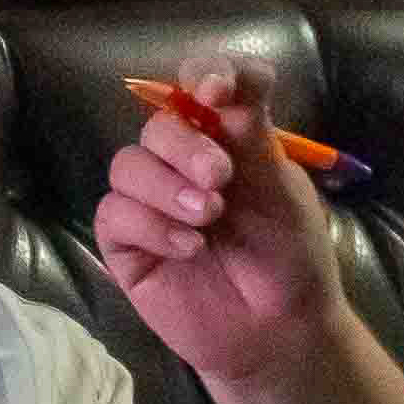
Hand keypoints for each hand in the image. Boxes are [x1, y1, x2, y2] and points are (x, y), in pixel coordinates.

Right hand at [93, 59, 346, 395]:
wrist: (278, 330)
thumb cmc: (289, 257)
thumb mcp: (281, 189)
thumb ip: (251, 135)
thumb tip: (227, 81)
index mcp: (225, 139)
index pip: (201, 85)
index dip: (203, 73)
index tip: (216, 89)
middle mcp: (183, 164)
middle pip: (158, 126)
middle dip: (185, 144)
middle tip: (220, 177)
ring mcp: (150, 203)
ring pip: (127, 165)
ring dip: (165, 186)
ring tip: (208, 218)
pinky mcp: (127, 244)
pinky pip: (114, 213)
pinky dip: (149, 224)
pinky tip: (187, 248)